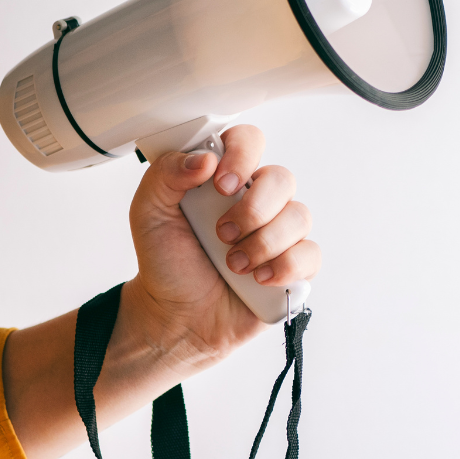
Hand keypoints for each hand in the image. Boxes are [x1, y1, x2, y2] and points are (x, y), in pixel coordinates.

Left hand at [118, 125, 320, 373]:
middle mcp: (258, 201)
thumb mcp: (149, 212)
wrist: (176, 316)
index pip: (249, 141)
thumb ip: (167, 174)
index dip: (242, 156)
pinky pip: (310, 254)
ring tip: (234, 265)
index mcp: (225, 180)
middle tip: (222, 234)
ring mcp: (280, 233)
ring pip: (299, 217)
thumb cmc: (165, 262)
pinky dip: (284, 266)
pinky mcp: (294, 266)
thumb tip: (205, 158)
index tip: (221, 185)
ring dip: (263, 243)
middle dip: (253, 209)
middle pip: (283, 178)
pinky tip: (258, 279)